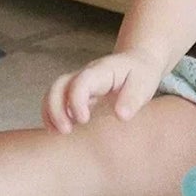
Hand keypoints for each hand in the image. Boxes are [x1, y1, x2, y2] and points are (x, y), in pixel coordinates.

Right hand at [44, 48, 163, 132]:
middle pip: (59, 85)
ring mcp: (78, 84)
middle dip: (56, 108)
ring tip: (58, 133)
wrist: (137, 62)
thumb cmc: (140, 74)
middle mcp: (85, 75)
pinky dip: (51, 115)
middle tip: (66, 131)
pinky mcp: (76, 95)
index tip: (83, 120)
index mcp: (101, 71)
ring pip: (54, 93)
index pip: (81, 82)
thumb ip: (133, 98)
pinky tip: (56, 131)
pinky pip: (56, 101)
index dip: (77, 100)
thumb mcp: (144, 83)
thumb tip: (121, 116)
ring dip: (51, 112)